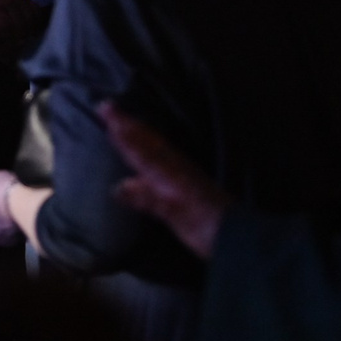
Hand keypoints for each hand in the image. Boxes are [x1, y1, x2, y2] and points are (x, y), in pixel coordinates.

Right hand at [101, 101, 228, 259]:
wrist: (236, 235)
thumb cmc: (204, 226)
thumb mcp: (175, 214)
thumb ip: (148, 199)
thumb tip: (118, 187)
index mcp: (168, 173)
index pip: (139, 148)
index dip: (121, 132)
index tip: (105, 111)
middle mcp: (174, 168)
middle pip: (146, 140)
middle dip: (126, 123)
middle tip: (107, 105)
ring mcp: (182, 173)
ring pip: (154, 145)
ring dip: (137, 131)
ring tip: (123, 120)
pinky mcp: (188, 181)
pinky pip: (162, 155)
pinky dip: (149, 146)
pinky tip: (148, 151)